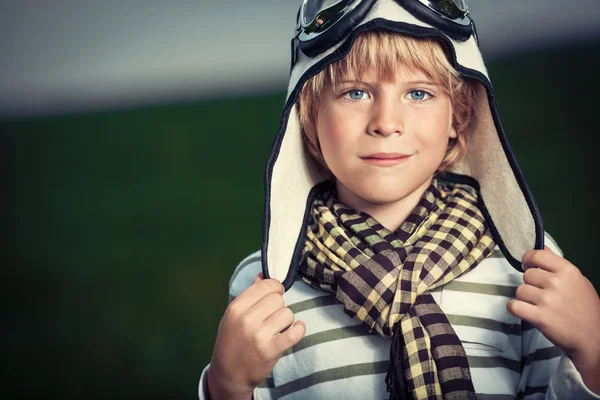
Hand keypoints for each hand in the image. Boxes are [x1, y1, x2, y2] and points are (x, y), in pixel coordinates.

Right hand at [208, 273, 305, 399]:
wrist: (229, 374)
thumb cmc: (232, 341)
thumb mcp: (234, 316)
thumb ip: (249, 295)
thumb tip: (263, 275)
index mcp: (236, 308)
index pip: (265, 286)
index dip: (275, 288)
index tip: (276, 293)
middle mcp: (246, 320)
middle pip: (277, 299)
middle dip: (279, 306)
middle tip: (272, 317)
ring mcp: (259, 336)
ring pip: (287, 314)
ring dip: (286, 321)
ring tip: (277, 328)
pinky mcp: (271, 350)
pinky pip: (295, 332)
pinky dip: (299, 330)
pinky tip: (295, 330)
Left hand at [507, 247, 599, 392]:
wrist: (593, 338)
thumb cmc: (585, 309)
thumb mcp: (578, 280)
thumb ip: (558, 264)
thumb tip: (541, 246)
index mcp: (568, 271)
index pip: (536, 255)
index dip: (528, 260)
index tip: (528, 266)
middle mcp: (557, 283)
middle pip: (526, 275)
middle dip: (531, 284)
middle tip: (542, 295)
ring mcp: (547, 300)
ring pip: (519, 291)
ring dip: (525, 299)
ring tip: (538, 306)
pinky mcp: (539, 317)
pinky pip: (513, 306)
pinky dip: (515, 309)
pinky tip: (525, 311)